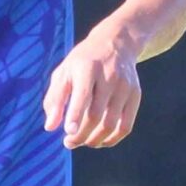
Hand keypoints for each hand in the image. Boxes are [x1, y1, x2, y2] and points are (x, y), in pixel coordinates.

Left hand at [41, 27, 142, 149]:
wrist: (116, 43)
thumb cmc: (82, 63)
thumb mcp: (63, 73)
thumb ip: (55, 99)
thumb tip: (50, 127)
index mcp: (88, 67)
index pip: (83, 94)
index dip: (76, 115)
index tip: (68, 132)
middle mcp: (109, 76)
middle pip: (96, 114)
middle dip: (80, 134)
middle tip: (69, 142)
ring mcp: (125, 86)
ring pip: (111, 124)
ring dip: (94, 140)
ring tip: (83, 142)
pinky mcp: (135, 95)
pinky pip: (126, 126)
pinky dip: (112, 139)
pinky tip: (100, 141)